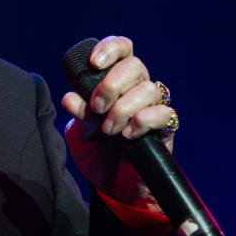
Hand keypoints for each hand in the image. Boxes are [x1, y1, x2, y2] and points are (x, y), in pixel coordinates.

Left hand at [60, 35, 175, 207]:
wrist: (113, 187)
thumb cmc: (96, 155)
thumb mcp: (79, 135)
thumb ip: (78, 115)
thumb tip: (70, 97)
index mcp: (115, 82)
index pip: (122, 50)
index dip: (111, 48)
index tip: (94, 62)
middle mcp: (136, 90)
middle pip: (135, 65)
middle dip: (112, 84)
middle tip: (97, 107)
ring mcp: (152, 108)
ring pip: (148, 89)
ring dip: (123, 108)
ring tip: (108, 130)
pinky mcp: (165, 129)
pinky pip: (164, 113)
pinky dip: (143, 121)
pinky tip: (128, 136)